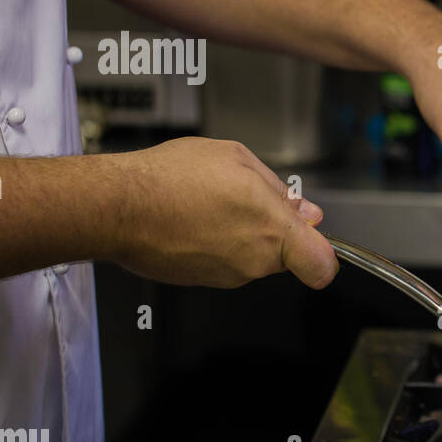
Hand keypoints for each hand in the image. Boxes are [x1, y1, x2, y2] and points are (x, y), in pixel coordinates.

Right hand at [110, 137, 338, 288]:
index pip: (322, 266)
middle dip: (272, 228)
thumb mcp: (238, 159)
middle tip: (244, 199)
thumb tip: (304, 211)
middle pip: (284, 253)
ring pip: (251, 257)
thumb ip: (279, 189)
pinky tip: (192, 219)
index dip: (325, 255)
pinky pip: (222, 262)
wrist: (117, 207)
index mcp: (274, 231)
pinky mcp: (201, 282)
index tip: (316, 241)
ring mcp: (227, 276)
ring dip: (240, 234)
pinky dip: (214, 244)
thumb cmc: (172, 178)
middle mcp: (254, 262)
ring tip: (209, 204)